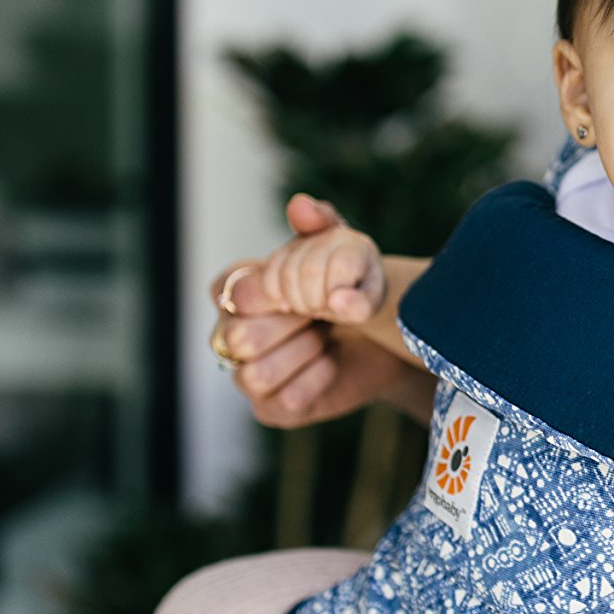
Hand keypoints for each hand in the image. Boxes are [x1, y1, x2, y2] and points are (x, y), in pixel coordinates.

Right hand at [211, 195, 415, 425]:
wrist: (385, 338)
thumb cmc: (350, 288)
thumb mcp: (344, 250)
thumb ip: (322, 224)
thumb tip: (300, 204)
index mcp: (236, 293)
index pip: (228, 292)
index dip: (270, 292)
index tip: (306, 289)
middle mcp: (231, 336)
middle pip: (239, 338)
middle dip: (291, 325)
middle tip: (322, 316)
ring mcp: (248, 375)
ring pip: (254, 374)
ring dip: (303, 353)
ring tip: (327, 337)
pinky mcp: (272, 409)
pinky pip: (282, 401)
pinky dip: (315, 380)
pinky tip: (332, 363)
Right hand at [245, 197, 385, 325]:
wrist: (345, 287)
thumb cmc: (359, 297)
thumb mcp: (369, 306)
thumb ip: (360, 306)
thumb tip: (336, 302)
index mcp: (357, 246)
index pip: (341, 267)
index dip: (337, 294)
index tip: (341, 304)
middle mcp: (330, 235)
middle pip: (311, 271)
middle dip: (315, 300)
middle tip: (323, 309)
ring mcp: (304, 242)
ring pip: (287, 273)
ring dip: (297, 301)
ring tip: (311, 307)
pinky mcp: (281, 253)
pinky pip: (268, 276)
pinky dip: (277, 295)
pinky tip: (289, 304)